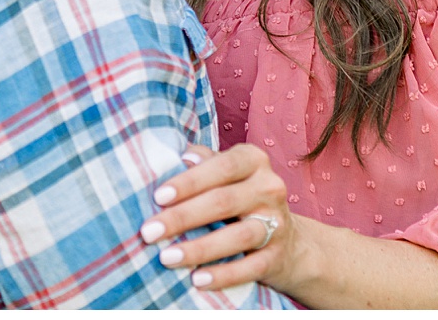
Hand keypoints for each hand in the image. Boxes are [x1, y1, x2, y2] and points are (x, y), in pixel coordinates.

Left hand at [139, 142, 307, 291]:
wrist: (288, 241)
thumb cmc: (241, 197)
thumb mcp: (227, 172)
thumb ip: (205, 160)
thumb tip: (181, 157)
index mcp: (253, 161)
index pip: (221, 166)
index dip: (189, 182)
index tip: (158, 197)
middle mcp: (269, 188)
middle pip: (223, 201)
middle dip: (182, 217)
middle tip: (149, 232)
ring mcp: (276, 223)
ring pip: (237, 236)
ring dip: (199, 249)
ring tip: (167, 258)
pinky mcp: (277, 256)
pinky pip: (250, 267)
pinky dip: (223, 275)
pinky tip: (197, 280)